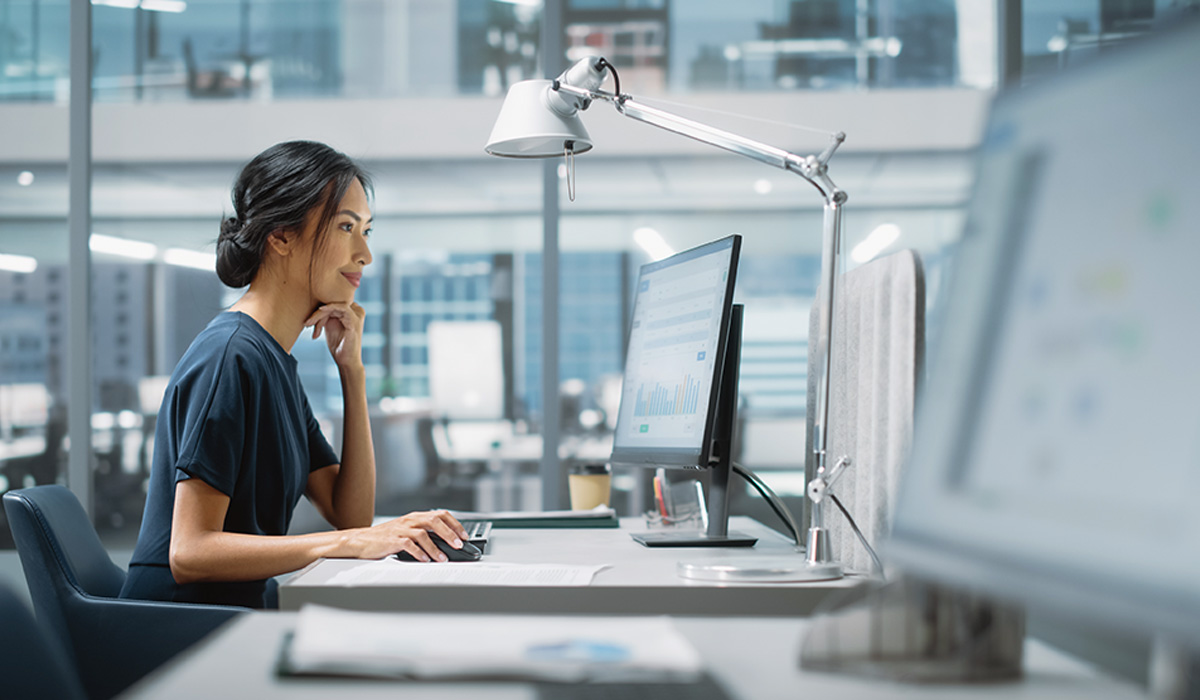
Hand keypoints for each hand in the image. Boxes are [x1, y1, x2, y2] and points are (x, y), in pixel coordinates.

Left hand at [304, 302, 364, 369]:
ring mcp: (357, 315)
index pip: (334, 303)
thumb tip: (316, 304)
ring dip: (319, 314)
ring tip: (309, 323)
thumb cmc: (339, 345)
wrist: (346, 361)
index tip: (309, 322)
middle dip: (317, 313)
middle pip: (334, 304)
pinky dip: (330, 308)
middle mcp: (357, 311)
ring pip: (335, 306)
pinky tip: (320, 310)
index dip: (320, 311)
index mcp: (353, 311)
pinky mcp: (355, 321)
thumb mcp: (331, 325)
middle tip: (307, 323)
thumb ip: (328, 314)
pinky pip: (342, 308)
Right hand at [352, 510, 468, 561]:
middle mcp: (410, 520)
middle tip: (458, 545)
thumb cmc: (385, 538)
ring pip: (423, 534)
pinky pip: (408, 544)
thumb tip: (446, 544)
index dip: (455, 524)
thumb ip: (424, 534)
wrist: (360, 540)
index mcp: (415, 517)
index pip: (440, 515)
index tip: (464, 536)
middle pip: (435, 521)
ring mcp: (401, 529)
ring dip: (435, 547)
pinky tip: (424, 560)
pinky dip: (419, 553)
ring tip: (443, 558)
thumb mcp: (407, 531)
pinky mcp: (392, 540)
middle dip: (449, 533)